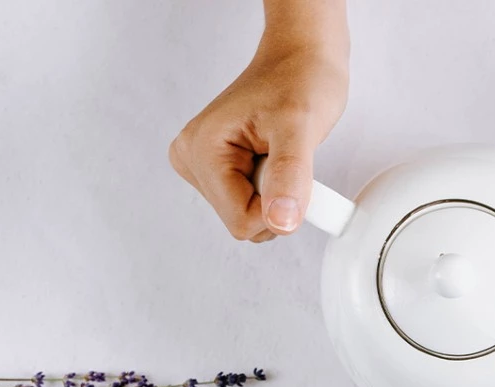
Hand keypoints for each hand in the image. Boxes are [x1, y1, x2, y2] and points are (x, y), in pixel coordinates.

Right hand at [168, 0, 347, 241]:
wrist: (302, 57)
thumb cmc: (300, 78)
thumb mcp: (301, 126)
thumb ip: (290, 176)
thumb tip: (281, 222)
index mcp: (200, 151)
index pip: (240, 221)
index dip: (278, 207)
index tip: (294, 168)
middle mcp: (191, 158)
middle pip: (241, 220)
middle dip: (275, 198)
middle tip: (287, 153)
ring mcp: (202, 163)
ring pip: (246, 213)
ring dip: (275, 191)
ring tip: (280, 149)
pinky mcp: (219, 165)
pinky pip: (250, 200)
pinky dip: (272, 186)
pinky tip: (274, 154)